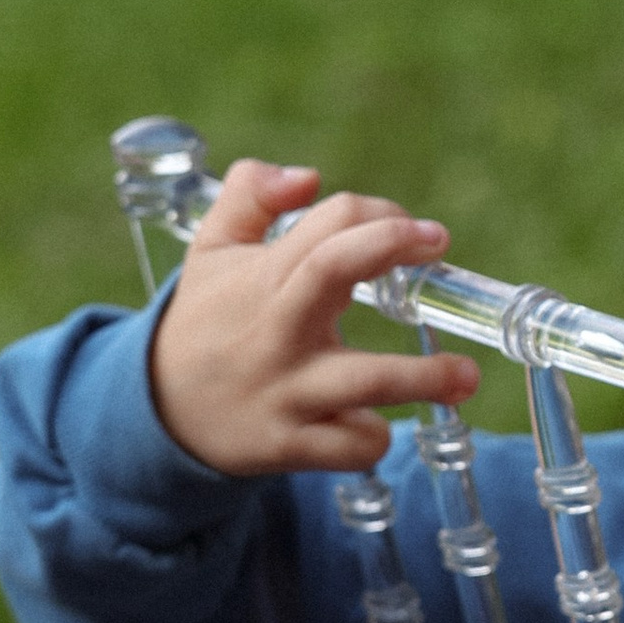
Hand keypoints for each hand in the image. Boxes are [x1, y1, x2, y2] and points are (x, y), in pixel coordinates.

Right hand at [148, 161, 478, 475]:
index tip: (414, 229)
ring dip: (424, 377)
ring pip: (366, 380)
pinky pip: (349, 446)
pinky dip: (371, 437)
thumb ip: (250, 196)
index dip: (378, 213)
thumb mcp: (210, 251)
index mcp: (264, 277)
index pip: (328, 224)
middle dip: (391, 246)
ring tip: (466, 376)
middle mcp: (278, 330)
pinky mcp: (289, 446)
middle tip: (438, 246)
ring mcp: (286, 390)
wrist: (157, 412)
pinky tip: (374, 423)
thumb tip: (308, 176)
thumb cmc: (204, 322)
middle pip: (334, 269)